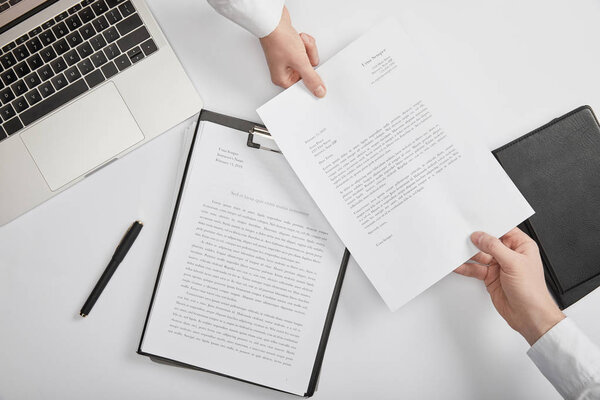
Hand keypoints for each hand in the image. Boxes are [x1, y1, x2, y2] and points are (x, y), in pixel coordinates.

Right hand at [259, 7, 325, 97]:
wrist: (273, 19)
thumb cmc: (278, 39)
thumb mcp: (300, 62)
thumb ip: (311, 78)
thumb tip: (319, 91)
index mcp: (282, 79)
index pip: (303, 85)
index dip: (310, 77)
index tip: (314, 71)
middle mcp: (284, 70)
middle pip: (308, 70)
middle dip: (309, 57)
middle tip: (303, 53)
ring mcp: (288, 58)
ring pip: (308, 58)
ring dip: (308, 48)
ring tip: (299, 42)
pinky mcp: (291, 48)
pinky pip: (306, 49)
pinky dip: (306, 42)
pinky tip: (299, 38)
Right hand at [455, 228, 564, 344]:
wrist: (529, 315)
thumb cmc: (532, 291)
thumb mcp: (514, 263)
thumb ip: (494, 247)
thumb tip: (480, 236)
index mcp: (521, 246)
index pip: (503, 230)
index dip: (490, 226)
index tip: (475, 223)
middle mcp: (510, 254)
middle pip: (488, 242)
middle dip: (476, 240)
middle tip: (462, 236)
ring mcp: (499, 266)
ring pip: (479, 255)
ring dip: (468, 254)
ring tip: (456, 250)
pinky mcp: (490, 277)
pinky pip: (475, 269)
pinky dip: (465, 267)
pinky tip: (458, 265)